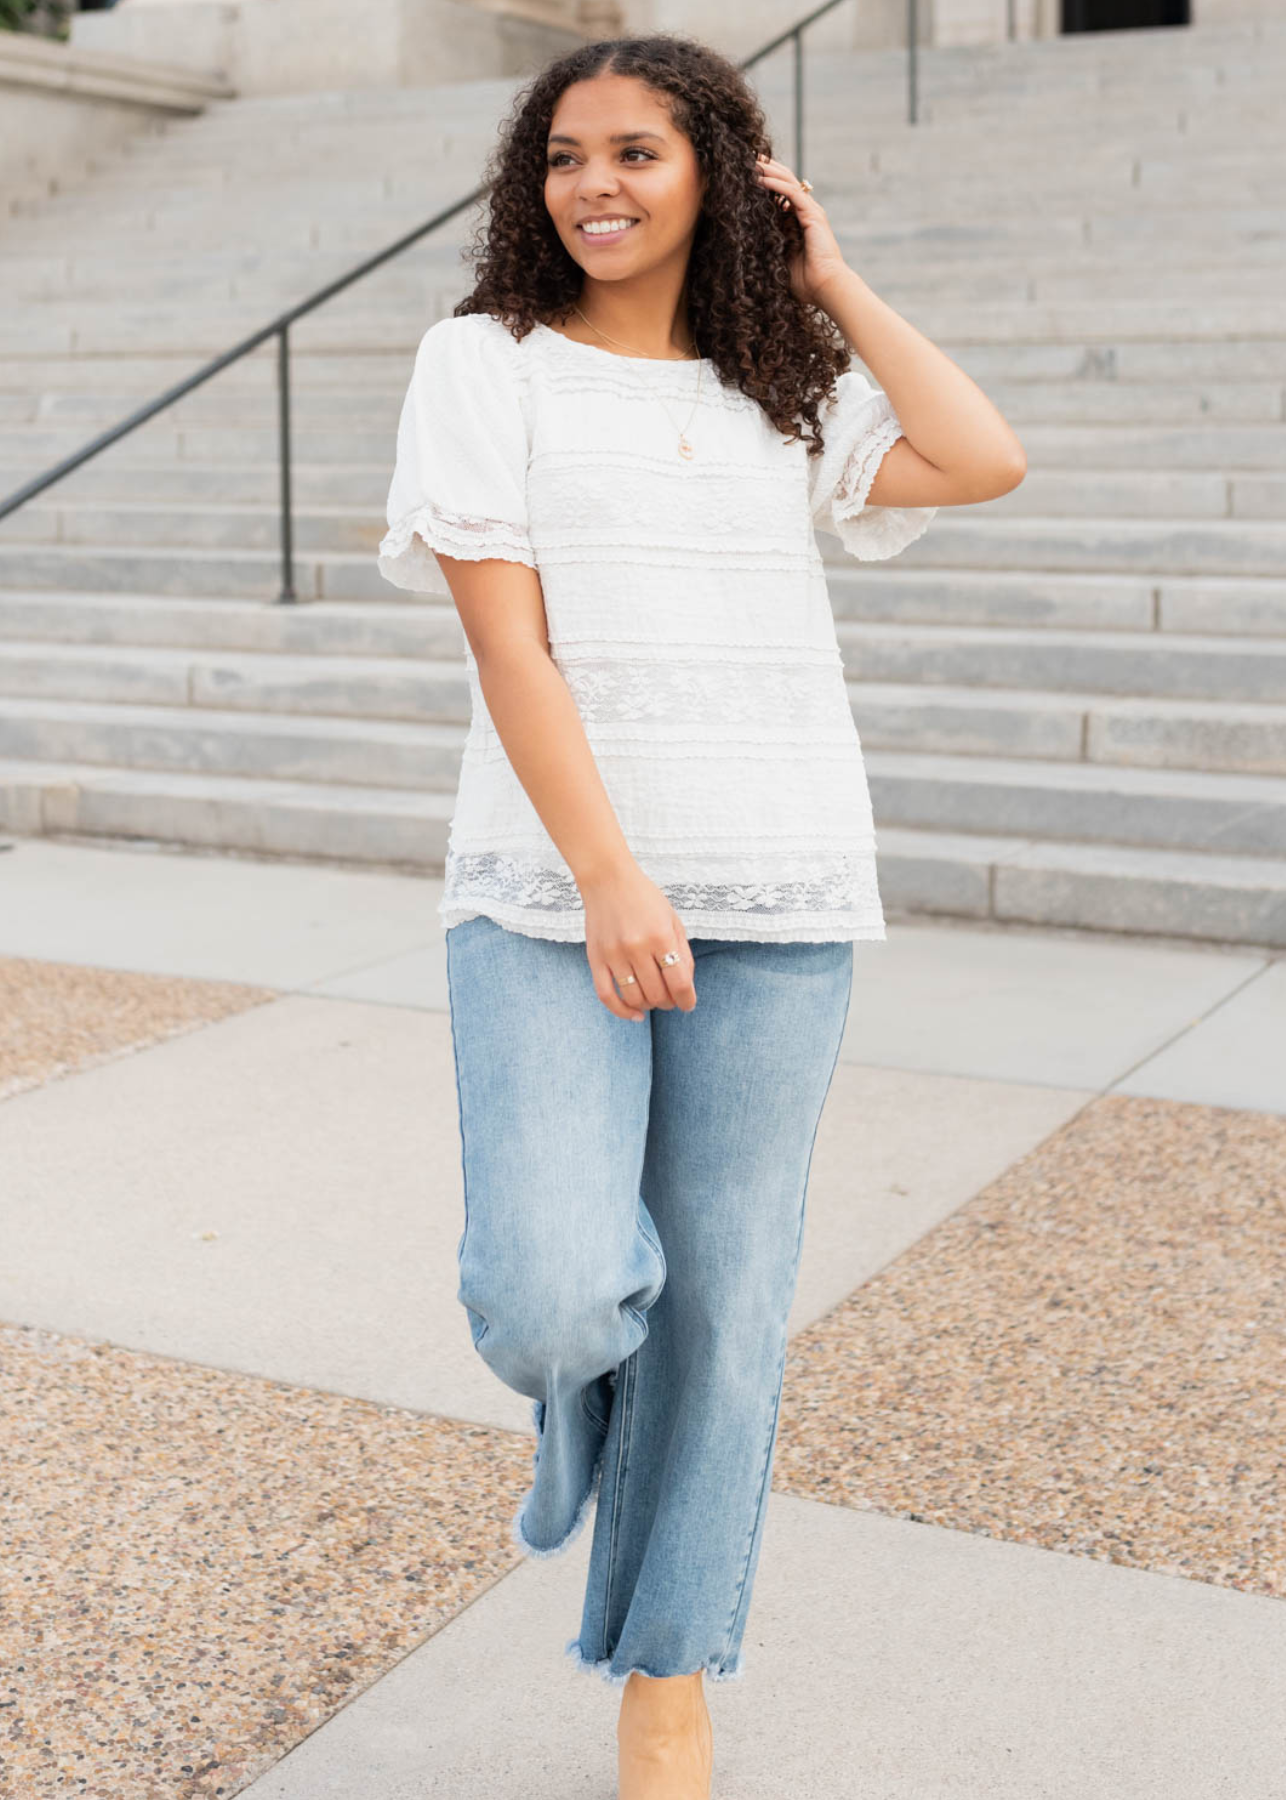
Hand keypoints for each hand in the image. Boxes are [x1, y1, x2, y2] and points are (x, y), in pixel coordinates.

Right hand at [578, 863, 696, 1020]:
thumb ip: (682, 952)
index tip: (688, 1004)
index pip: (679, 982)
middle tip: (670, 998)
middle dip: (668, 1002)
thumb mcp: (673, 920)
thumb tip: (686, 987)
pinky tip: (634, 1015)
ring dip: (649, 1006)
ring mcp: (614, 954)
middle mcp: (636, 947)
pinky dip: (622, 1011)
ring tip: (653, 1000)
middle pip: (657, 994)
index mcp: (660, 936)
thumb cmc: (645, 899)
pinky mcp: (595, 958)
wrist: (608, 879)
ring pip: (634, 998)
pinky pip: (607, 995)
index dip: (687, 1000)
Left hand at [754, 152, 848, 306]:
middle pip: (783, 182)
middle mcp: (805, 212)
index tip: (743, 175)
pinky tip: (760, 178)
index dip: (763, 182)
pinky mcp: (813, 214)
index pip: (779, 194)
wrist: (825, 288)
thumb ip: (768, 242)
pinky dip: (775, 184)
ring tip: (750, 162)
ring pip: (787, 182)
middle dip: (765, 168)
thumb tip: (747, 235)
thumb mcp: (779, 256)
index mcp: (797, 221)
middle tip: (745, 158)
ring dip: (768, 170)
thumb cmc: (804, 281)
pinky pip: (791, 193)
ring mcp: (810, 211)